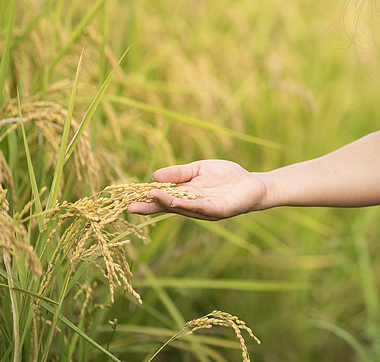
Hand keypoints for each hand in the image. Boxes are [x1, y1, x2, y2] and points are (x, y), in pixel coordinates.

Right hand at [126, 160, 268, 220]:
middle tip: (128, 207)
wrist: (253, 184)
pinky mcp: (218, 210)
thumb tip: (153, 176)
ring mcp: (204, 210)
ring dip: (165, 203)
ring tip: (150, 197)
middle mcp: (191, 206)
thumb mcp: (199, 169)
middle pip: (167, 207)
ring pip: (181, 208)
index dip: (145, 198)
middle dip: (149, 207)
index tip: (126, 198)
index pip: (161, 198)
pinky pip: (200, 207)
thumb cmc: (227, 176)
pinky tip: (175, 201)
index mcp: (185, 195)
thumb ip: (178, 173)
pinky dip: (186, 205)